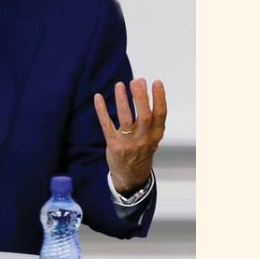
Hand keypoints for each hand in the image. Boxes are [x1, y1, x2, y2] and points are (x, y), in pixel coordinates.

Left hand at [93, 78, 166, 195]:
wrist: (131, 177)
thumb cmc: (141, 151)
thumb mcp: (153, 137)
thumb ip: (151, 119)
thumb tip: (143, 90)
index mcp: (156, 135)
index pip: (161, 114)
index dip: (159, 98)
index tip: (156, 82)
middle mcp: (144, 139)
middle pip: (143, 115)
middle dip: (140, 96)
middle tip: (136, 81)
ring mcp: (128, 143)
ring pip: (125, 118)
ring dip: (122, 100)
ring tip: (120, 85)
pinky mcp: (113, 145)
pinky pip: (106, 125)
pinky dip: (101, 110)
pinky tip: (98, 97)